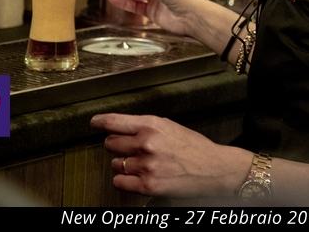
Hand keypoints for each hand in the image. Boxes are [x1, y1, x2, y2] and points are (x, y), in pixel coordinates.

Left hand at [91, 113, 251, 197]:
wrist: (214, 168)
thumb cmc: (195, 147)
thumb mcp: (171, 127)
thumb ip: (147, 127)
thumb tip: (124, 129)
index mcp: (152, 125)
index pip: (115, 122)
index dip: (100, 122)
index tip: (94, 123)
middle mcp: (146, 144)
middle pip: (110, 143)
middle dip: (116, 145)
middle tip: (126, 148)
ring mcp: (146, 165)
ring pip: (115, 164)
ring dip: (123, 164)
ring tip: (139, 163)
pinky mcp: (148, 185)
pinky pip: (120, 181)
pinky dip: (124, 179)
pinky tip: (135, 176)